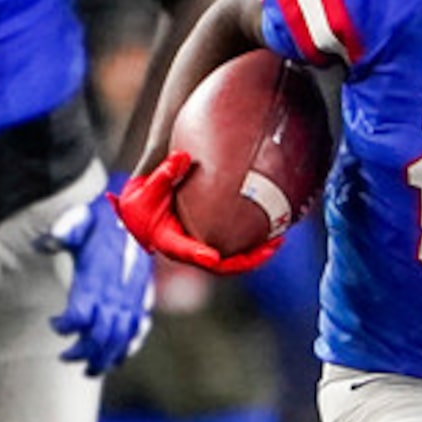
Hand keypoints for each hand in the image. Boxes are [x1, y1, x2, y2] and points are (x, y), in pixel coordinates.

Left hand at [38, 192, 155, 373]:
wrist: (136, 215)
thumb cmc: (101, 220)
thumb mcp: (79, 220)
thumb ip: (62, 232)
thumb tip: (43, 243)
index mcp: (96, 279)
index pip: (80, 316)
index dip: (66, 326)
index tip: (54, 324)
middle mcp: (115, 294)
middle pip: (99, 336)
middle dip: (83, 353)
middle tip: (66, 357)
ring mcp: (130, 300)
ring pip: (120, 340)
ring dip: (105, 358)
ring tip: (90, 371)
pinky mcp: (141, 301)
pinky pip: (138, 332)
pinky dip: (128, 348)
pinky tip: (118, 360)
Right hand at [111, 153, 279, 274]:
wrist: (144, 206)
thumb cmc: (144, 198)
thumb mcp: (150, 184)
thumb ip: (164, 172)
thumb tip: (182, 157)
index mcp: (168, 241)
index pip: (185, 251)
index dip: (198, 255)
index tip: (213, 257)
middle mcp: (187, 251)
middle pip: (218, 265)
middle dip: (245, 259)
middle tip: (270, 246)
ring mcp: (200, 250)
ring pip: (230, 262)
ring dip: (254, 255)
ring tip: (277, 241)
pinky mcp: (209, 245)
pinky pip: (232, 252)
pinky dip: (250, 248)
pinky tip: (270, 236)